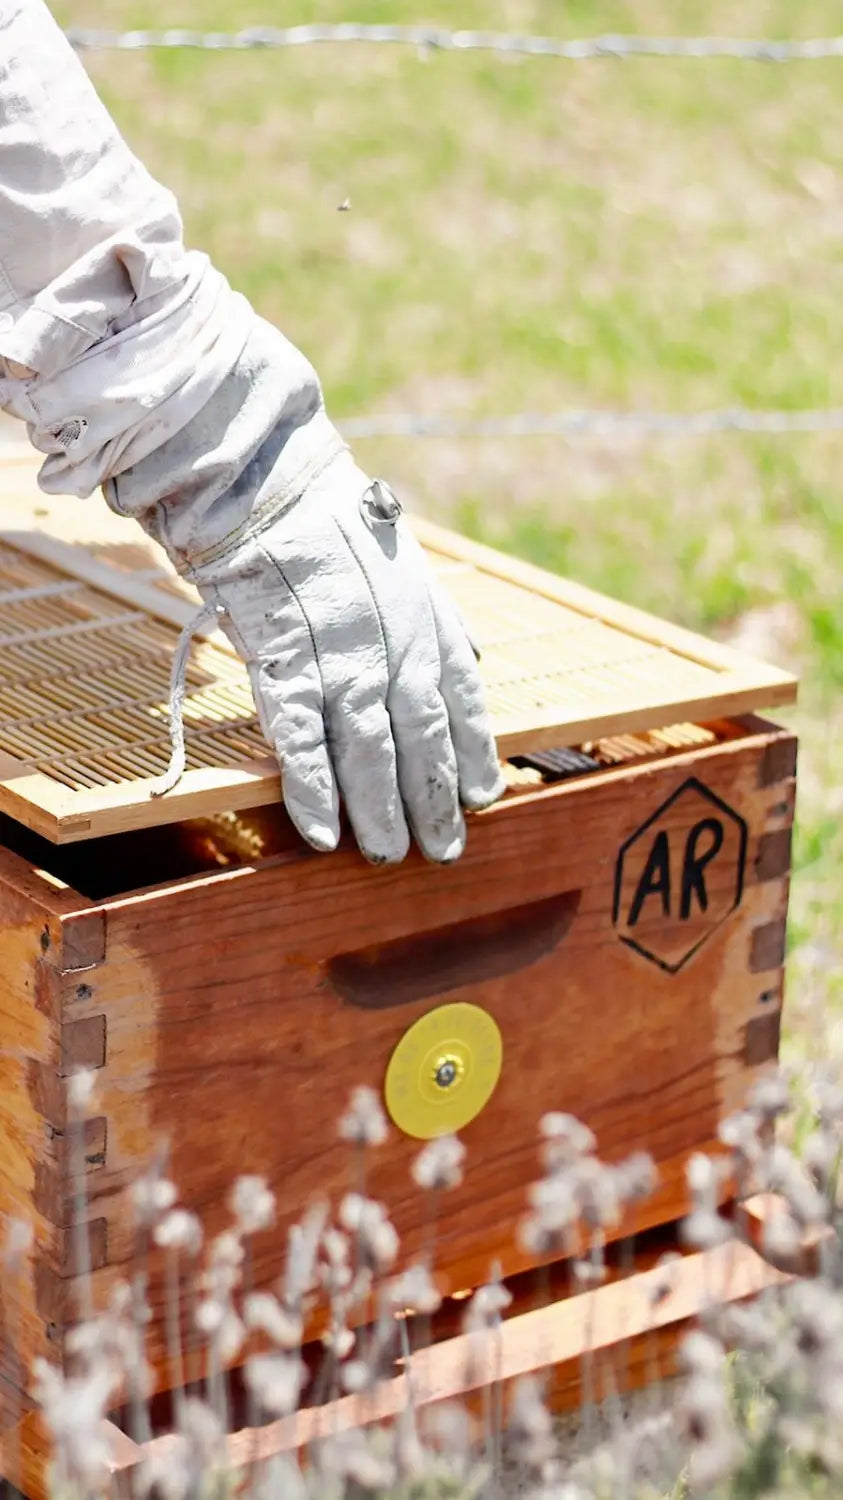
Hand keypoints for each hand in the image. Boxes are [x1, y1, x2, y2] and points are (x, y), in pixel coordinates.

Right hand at [188, 453, 504, 862]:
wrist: (269, 485)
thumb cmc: (334, 525)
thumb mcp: (409, 564)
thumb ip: (441, 620)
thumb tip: (475, 660)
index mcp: (427, 622)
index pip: (462, 703)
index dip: (475, 754)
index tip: (483, 798)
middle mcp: (394, 646)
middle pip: (422, 740)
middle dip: (434, 800)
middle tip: (444, 851)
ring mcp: (340, 656)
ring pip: (369, 750)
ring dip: (381, 809)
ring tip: (391, 855)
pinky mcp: (283, 661)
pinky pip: (301, 737)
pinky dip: (313, 787)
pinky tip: (323, 830)